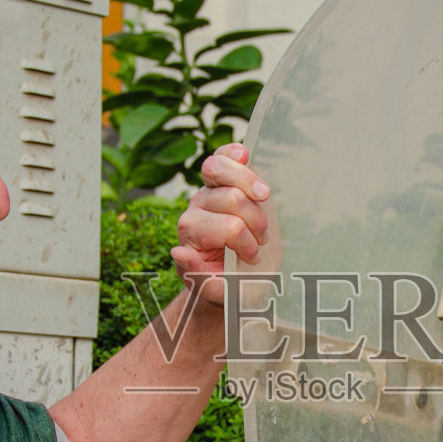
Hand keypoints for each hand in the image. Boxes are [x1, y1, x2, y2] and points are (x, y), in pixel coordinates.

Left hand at [172, 144, 269, 305]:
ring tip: (264, 210)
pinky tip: (244, 154)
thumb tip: (179, 252)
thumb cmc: (224, 282)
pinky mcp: (224, 177)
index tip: (252, 259)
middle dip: (256, 221)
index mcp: (191, 232)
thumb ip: (196, 274)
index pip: (230, 227)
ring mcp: (209, 188)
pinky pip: (224, 154)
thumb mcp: (212, 288)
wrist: (230, 273)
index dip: (248, 243)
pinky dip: (235, 153)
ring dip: (257, 195)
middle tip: (261, 239)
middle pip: (233, 198)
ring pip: (231, 173)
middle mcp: (196, 206)